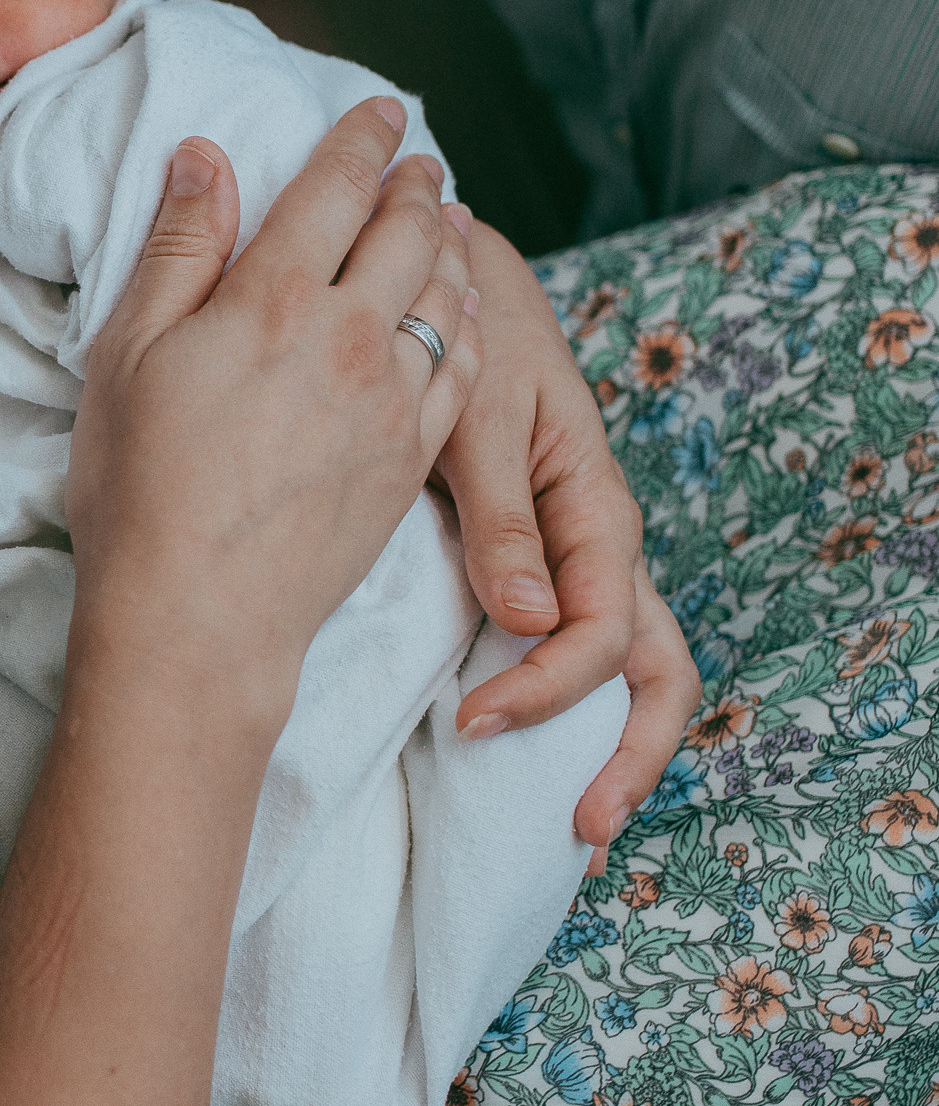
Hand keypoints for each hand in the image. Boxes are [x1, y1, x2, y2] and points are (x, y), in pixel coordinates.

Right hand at [67, 106, 481, 748]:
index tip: (380, 110)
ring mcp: (392, 399)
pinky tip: (461, 311)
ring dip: (450, 244)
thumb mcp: (126, 354)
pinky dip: (468, 320)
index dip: (362, 139)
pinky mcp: (411, 458)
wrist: (200, 618)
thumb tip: (205, 158)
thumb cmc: (140, 491)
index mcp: (271, 297)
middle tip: (420, 159)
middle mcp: (349, 336)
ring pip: (445, 293)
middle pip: (406, 231)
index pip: (335, 188)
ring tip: (448, 219)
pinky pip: (463, 366)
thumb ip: (177, 249)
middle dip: (416, 183)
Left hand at [437, 219, 697, 868]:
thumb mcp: (478, 417)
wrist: (454, 276)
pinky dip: (567, 704)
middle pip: (652, 672)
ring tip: (573, 820)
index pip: (598, 634)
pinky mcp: (545, 557)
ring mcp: (580, 556)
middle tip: (575, 829)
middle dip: (626, 757)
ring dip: (611, 744)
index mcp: (595, 510)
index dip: (543, 692)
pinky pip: (577, 645)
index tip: (469, 726)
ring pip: (630, 667)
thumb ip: (500, 516)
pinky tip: (523, 751)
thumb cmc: (471, 331)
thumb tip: (527, 619)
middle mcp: (600, 545)